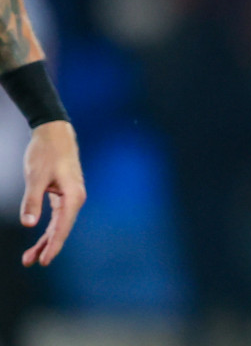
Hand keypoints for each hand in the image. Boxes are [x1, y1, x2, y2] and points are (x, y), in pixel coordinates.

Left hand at [19, 121, 84, 266]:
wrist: (54, 133)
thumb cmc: (46, 153)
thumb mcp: (36, 177)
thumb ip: (32, 201)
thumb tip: (29, 225)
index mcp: (73, 195)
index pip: (63, 226)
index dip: (53, 245)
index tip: (44, 261)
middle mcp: (75, 198)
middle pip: (61, 228)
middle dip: (47, 246)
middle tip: (31, 262)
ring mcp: (70, 196)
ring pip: (59, 224)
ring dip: (45, 239)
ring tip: (29, 256)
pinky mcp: (64, 193)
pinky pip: (57, 216)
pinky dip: (48, 227)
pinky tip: (40, 235)